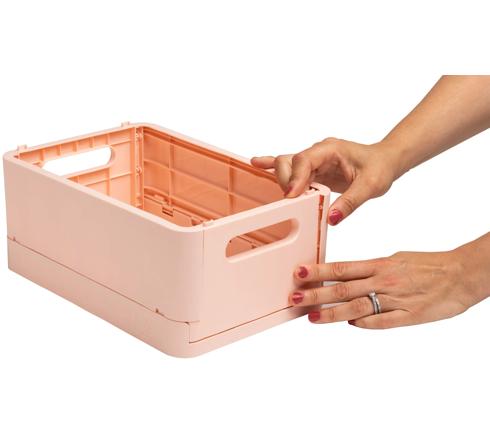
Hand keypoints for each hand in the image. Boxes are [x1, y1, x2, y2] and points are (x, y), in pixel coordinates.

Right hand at [251, 138, 400, 224]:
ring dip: (281, 179)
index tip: (292, 195)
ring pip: (287, 164)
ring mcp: (314, 160)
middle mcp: (319, 152)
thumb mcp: (371, 186)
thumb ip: (351, 202)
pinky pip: (290, 166)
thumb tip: (332, 217)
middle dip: (286, 180)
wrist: (385, 161)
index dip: (295, 177)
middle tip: (290, 200)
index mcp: (331, 149)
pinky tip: (257, 163)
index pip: (304, 160)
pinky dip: (273, 165)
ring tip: (282, 196)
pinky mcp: (312, 169)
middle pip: (290, 160)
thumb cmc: (379, 168)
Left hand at [288, 244, 489, 328]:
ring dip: (333, 312)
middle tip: (294, 297)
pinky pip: (382, 322)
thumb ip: (371, 269)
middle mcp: (383, 281)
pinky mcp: (409, 315)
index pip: (342, 268)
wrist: (461, 273)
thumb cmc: (427, 264)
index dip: (319, 271)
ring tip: (312, 317)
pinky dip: (365, 324)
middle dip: (316, 293)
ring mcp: (395, 299)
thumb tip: (349, 276)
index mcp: (379, 265)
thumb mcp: (395, 259)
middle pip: (343, 288)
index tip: (299, 273)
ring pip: (358, 306)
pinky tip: (350, 325)